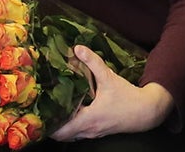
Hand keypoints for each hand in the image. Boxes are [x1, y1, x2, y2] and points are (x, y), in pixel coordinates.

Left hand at [51, 47, 173, 138]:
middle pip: (63, 135)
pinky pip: (80, 132)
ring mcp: (94, 133)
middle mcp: (89, 130)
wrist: (146, 112)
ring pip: (71, 134)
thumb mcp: (109, 77)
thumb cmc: (127, 97)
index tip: (39, 113)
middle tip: (42, 109)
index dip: (49, 124)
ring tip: (53, 110)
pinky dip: (72, 125)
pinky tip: (70, 111)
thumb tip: (77, 48)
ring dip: (62, 126)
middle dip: (52, 125)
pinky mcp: (99, 132)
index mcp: (89, 119)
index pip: (62, 130)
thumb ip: (93, 62)